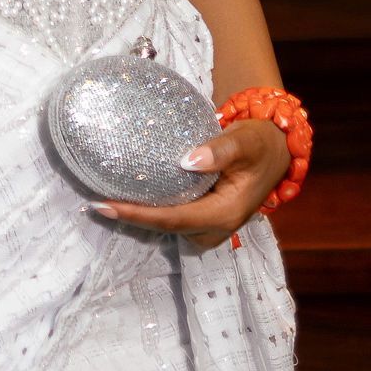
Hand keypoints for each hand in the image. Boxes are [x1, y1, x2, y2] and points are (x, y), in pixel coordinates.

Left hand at [89, 117, 290, 253]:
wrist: (276, 151)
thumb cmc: (259, 144)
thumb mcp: (244, 141)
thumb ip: (219, 150)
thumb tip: (187, 161)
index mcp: (224, 215)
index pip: (172, 219)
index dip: (137, 215)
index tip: (104, 205)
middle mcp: (216, 228)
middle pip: (165, 228)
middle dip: (131, 219)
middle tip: (94, 204)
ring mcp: (211, 227)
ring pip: (168, 227)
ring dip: (139, 217)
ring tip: (106, 201)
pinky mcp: (205, 219)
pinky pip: (173, 219)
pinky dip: (152, 211)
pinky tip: (131, 197)